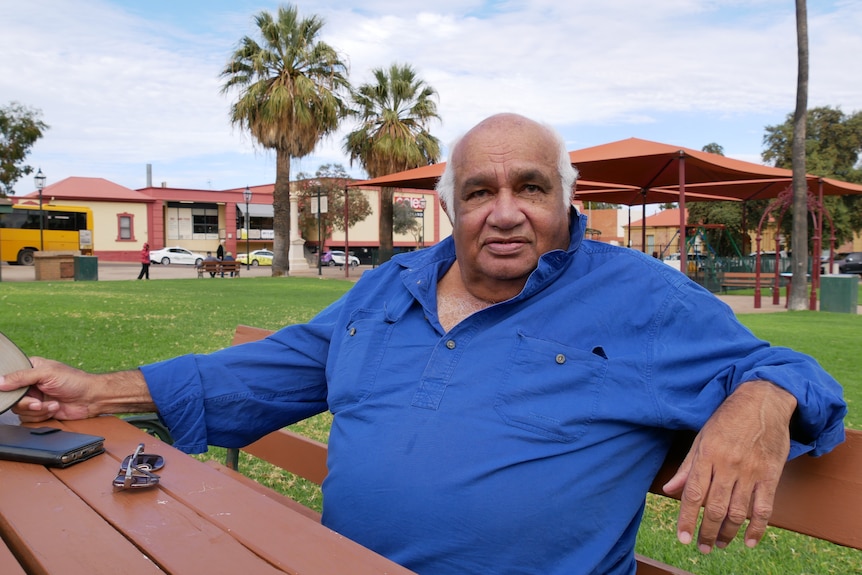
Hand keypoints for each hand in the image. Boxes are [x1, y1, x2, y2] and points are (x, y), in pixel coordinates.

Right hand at [0, 357, 98, 421]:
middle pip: (12, 398)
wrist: (91, 398)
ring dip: (37, 410)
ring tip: (52, 404)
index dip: (9, 387)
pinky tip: (54, 408)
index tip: (17, 392)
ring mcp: (34, 398)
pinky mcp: (40, 411)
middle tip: (38, 402)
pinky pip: (29, 419)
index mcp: (30, 369)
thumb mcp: (47, 374)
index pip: (8, 378)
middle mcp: (30, 384)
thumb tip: (0, 381)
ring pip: (19, 410)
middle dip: (26, 403)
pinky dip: (42, 416)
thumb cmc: (75, 381)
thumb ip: (22, 376)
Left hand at [662, 380, 795, 552]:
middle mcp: (728, 465)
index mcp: (707, 454)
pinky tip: (750, 541)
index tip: (682, 537)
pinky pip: (764, 508)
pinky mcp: (771, 475)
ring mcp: (751, 471)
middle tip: (702, 547)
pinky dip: (757, 528)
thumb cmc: (727, 419)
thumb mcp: (702, 437)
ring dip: (727, 533)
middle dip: (706, 532)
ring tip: (720, 544)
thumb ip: (687, 467)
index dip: (686, 518)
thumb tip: (669, 490)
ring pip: (737, 512)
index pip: (693, 494)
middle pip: (714, 507)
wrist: (763, 401)